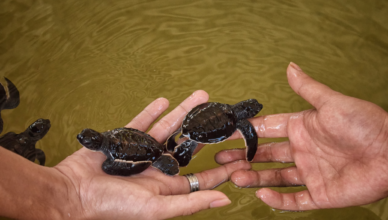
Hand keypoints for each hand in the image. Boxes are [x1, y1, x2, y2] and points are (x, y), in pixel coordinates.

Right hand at [55, 90, 250, 219]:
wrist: (72, 193)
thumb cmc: (112, 207)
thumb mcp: (156, 208)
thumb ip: (190, 203)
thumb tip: (224, 201)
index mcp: (167, 187)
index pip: (201, 177)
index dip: (221, 168)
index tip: (240, 156)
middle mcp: (157, 168)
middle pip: (188, 146)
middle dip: (206, 131)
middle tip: (222, 116)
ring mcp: (141, 152)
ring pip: (168, 129)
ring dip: (184, 112)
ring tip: (201, 97)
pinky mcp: (124, 139)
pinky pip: (141, 122)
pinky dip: (152, 111)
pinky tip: (166, 101)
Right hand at [215, 63, 387, 209]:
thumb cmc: (366, 125)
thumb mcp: (332, 103)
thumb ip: (307, 88)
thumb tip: (290, 67)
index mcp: (302, 128)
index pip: (266, 129)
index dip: (245, 132)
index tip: (226, 133)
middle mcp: (302, 151)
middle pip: (264, 155)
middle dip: (242, 156)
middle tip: (221, 158)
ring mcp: (310, 173)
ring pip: (274, 177)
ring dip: (253, 177)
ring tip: (233, 176)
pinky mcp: (320, 194)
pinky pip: (294, 200)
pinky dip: (276, 200)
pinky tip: (260, 193)